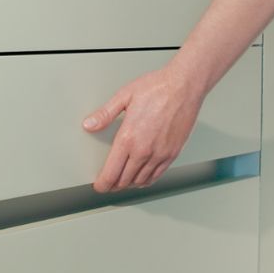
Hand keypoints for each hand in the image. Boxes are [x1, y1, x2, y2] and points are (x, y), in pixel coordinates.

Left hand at [82, 64, 203, 192]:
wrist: (184, 86)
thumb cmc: (157, 88)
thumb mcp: (124, 96)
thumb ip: (105, 114)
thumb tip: (89, 124)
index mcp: (128, 138)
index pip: (112, 173)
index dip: (103, 184)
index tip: (99, 186)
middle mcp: (144, 150)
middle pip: (125, 180)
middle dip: (113, 185)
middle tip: (108, 184)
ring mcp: (160, 154)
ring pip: (141, 180)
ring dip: (129, 184)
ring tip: (122, 182)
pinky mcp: (173, 153)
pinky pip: (157, 175)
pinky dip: (146, 181)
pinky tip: (142, 178)